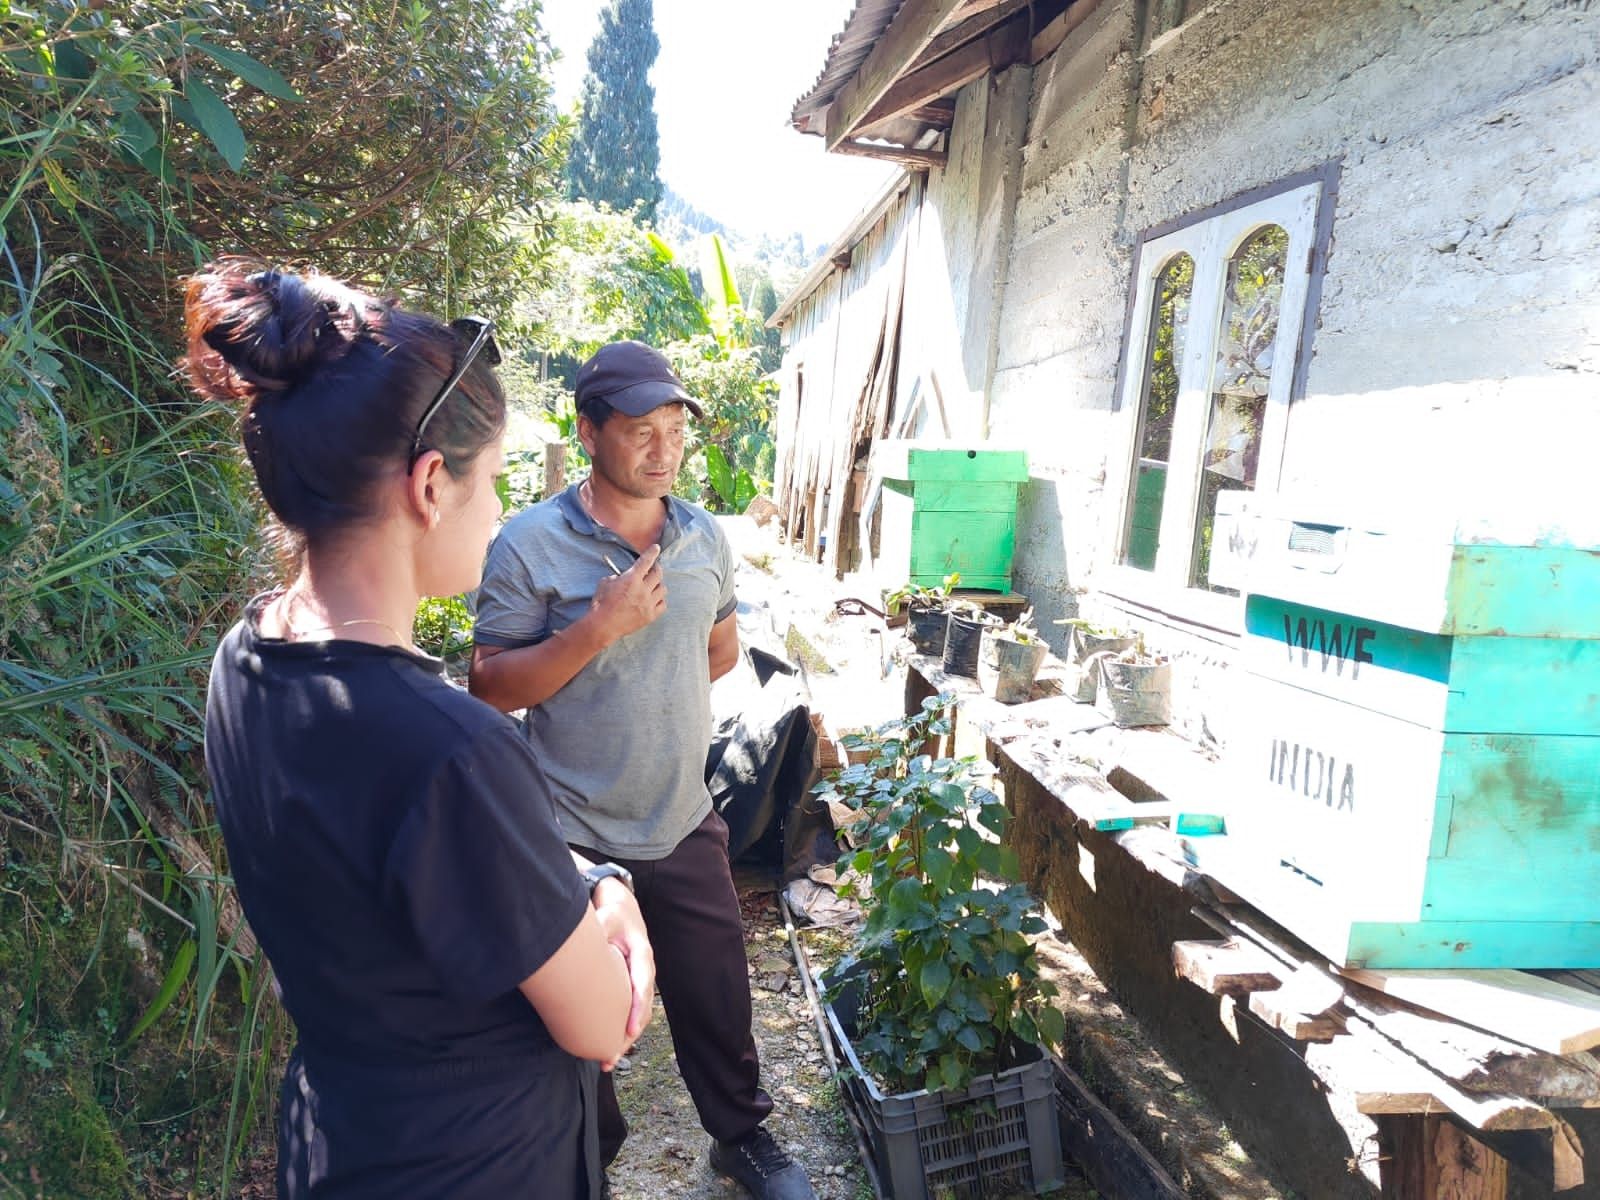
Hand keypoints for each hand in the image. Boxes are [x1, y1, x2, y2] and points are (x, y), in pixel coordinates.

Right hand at [589, 544, 665, 644]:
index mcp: (631, 579)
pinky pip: (663, 604)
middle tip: (653, 569)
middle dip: (656, 569)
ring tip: (652, 586)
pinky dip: (659, 600)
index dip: (652, 552)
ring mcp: (648, 603)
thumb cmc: (601, 603)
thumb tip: (624, 576)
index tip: (656, 548)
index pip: (646, 561)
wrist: (603, 625)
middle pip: (658, 574)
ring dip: (658, 585)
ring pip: (663, 589)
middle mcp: (643, 590)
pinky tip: (654, 600)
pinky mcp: (650, 616)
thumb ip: (618, 576)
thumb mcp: (605, 583)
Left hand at [590, 877, 654, 1062]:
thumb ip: (601, 926)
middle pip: (642, 1007)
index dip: (637, 1008)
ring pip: (639, 1014)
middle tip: (613, 1055)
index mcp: (641, 955)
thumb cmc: (614, 917)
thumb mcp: (608, 917)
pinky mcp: (632, 988)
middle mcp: (645, 971)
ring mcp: (640, 981)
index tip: (630, 1029)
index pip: (642, 985)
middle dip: (630, 1033)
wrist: (625, 914)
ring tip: (608, 1060)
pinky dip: (622, 1031)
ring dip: (626, 1038)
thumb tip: (591, 933)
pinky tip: (607, 1048)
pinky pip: (631, 1012)